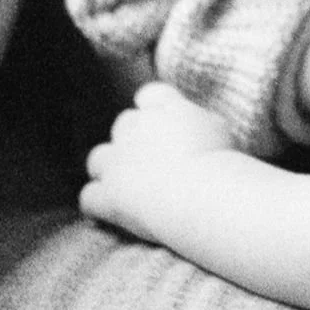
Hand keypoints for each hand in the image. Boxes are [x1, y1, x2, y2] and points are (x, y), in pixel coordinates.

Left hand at [81, 81, 235, 245]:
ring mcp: (117, 161)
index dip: (154, 110)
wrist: (204, 194)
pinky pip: (89, 197)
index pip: (149, 95)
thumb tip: (191, 125)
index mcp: (164, 108)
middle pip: (123, 125)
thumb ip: (196, 120)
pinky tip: (113, 214)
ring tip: (129, 189)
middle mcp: (135, 128)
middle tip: (154, 164)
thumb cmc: (221, 163)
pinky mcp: (108, 193)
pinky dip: (99, 205)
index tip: (166, 129)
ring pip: (98, 159)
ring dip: (109, 170)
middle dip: (132, 142)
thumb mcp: (217, 129)